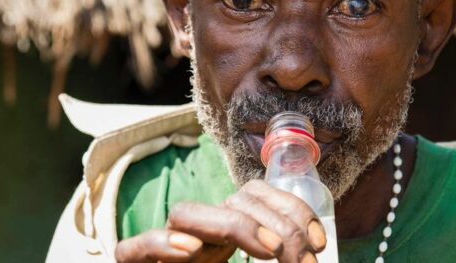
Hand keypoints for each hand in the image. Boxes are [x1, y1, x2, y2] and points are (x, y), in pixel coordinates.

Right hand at [114, 180, 326, 262]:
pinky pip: (135, 249)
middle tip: (304, 260)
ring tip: (271, 251)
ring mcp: (166, 250)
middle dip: (276, 224)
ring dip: (235, 226)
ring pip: (186, 213)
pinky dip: (161, 244)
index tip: (320, 241)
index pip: (255, 198)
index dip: (290, 211)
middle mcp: (197, 236)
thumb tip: (313, 261)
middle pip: (232, 202)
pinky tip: (193, 250)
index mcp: (224, 237)